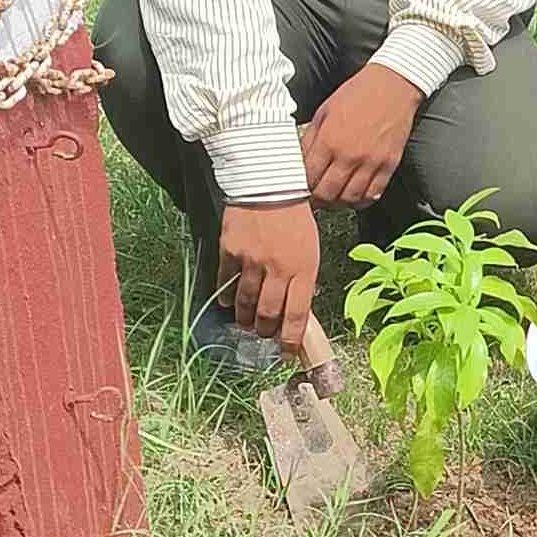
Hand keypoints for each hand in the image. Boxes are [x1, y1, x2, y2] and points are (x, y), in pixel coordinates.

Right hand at [217, 201, 319, 354]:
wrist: (269, 184)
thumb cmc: (296, 217)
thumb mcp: (311, 249)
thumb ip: (304, 279)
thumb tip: (295, 310)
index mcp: (304, 268)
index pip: (296, 315)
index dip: (289, 340)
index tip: (286, 352)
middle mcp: (278, 268)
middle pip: (267, 314)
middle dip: (265, 331)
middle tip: (264, 334)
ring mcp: (252, 260)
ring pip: (245, 303)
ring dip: (245, 319)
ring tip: (247, 323)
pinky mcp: (230, 251)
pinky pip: (225, 283)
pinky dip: (227, 297)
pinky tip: (228, 302)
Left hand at [301, 62, 419, 208]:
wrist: (392, 86)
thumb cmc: (357, 94)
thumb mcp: (324, 112)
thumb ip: (310, 140)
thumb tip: (299, 163)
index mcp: (329, 140)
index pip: (309, 178)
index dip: (302, 188)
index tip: (301, 189)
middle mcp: (349, 155)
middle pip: (327, 194)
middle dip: (317, 199)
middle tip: (314, 198)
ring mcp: (371, 162)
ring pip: (349, 199)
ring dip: (338, 203)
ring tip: (333, 198)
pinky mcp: (388, 165)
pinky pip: (373, 194)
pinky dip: (361, 200)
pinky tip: (354, 196)